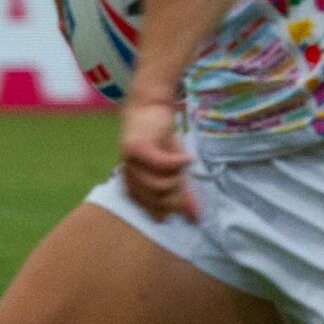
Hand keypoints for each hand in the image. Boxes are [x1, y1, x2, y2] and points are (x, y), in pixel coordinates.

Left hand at [118, 91, 193, 220]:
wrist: (148, 107)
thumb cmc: (160, 139)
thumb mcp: (172, 169)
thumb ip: (181, 191)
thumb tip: (196, 216)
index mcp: (131, 183)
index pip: (148, 207)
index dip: (166, 208)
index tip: (181, 204)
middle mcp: (128, 175)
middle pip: (155, 199)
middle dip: (175, 195)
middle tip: (184, 182)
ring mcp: (131, 162)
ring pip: (159, 185)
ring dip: (176, 178)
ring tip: (182, 167)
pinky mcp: (140, 148)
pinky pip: (164, 165)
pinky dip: (179, 163)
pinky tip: (188, 158)